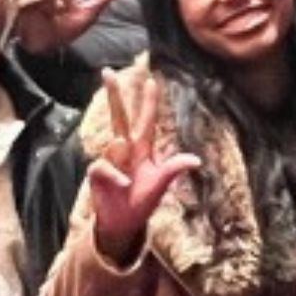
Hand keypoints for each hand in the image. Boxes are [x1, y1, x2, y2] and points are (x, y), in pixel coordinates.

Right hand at [86, 68, 201, 263]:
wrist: (124, 224)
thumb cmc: (142, 201)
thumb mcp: (160, 184)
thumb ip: (174, 169)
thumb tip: (196, 160)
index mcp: (142, 149)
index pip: (146, 120)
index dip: (148, 102)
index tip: (150, 80)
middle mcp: (125, 150)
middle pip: (119, 117)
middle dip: (114, 95)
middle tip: (108, 72)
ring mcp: (111, 160)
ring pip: (114, 145)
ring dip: (121, 157)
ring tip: (128, 179)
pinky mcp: (98, 172)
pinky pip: (104, 165)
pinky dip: (115, 174)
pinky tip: (123, 184)